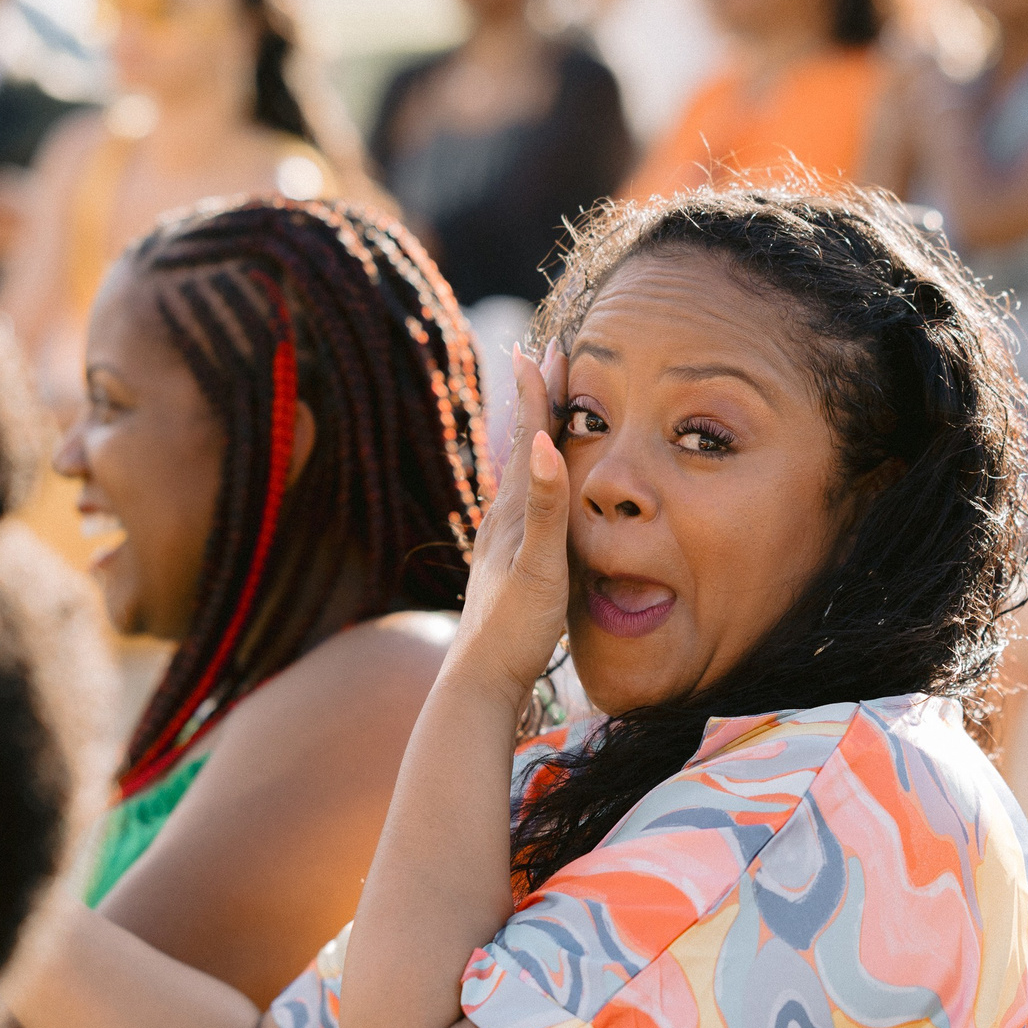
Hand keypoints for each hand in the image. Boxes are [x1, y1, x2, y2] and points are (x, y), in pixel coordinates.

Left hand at [449, 341, 569, 700]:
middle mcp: (503, 520)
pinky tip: (532, 496)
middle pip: (525, 445)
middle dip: (539, 400)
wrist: (479, 682)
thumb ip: (547, 507)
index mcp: (514, 513)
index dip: (541, 391)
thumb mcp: (540, 567)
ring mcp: (501, 544)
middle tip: (546, 356)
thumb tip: (542, 443)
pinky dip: (535, 482)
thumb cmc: (514, 629)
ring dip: (536, 437)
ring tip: (544, 413)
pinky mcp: (505, 567)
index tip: (548, 344)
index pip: (532, 436)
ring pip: (522, 475)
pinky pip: (524, 507)